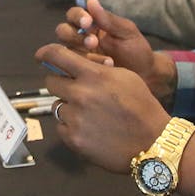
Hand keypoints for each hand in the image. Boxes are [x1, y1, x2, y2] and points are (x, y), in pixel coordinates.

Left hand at [33, 42, 170, 173]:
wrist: (153, 142)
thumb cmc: (142, 106)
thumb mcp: (125, 77)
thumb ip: (98, 69)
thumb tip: (77, 64)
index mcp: (94, 75)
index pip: (56, 55)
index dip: (46, 53)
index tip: (42, 55)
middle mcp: (80, 94)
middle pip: (51, 82)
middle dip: (61, 84)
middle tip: (75, 91)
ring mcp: (75, 118)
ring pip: (57, 106)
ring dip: (68, 108)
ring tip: (88, 115)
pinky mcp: (73, 139)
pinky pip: (61, 127)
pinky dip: (71, 127)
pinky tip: (89, 130)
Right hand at [56, 0, 173, 102]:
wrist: (147, 76)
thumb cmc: (137, 50)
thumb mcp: (127, 32)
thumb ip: (109, 19)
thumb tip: (91, 1)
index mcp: (92, 24)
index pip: (74, 15)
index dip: (77, 17)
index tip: (87, 22)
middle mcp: (81, 39)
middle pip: (63, 31)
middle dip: (75, 35)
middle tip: (93, 42)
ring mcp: (80, 56)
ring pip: (65, 50)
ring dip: (82, 53)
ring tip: (105, 58)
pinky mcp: (81, 71)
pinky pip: (74, 67)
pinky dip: (89, 66)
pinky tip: (107, 67)